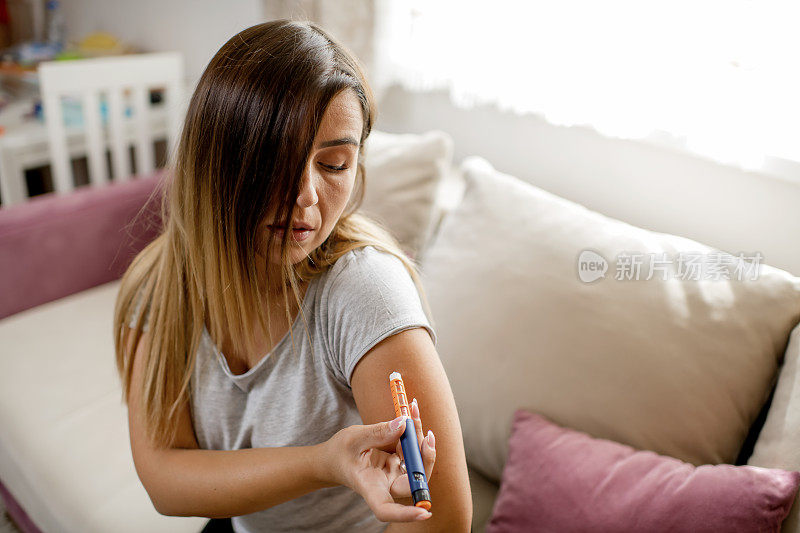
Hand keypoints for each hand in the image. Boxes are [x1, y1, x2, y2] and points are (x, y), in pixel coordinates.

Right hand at [321, 414, 435, 521]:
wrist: (335, 457)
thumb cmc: (339, 453)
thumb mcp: (354, 439)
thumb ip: (379, 432)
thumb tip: (404, 424)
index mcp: (370, 488)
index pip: (387, 509)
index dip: (406, 514)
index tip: (424, 513)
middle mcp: (387, 485)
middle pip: (414, 482)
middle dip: (425, 458)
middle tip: (426, 434)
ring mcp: (395, 475)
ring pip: (417, 462)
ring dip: (420, 438)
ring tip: (412, 411)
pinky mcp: (399, 464)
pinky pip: (413, 450)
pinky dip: (415, 432)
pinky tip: (411, 414)